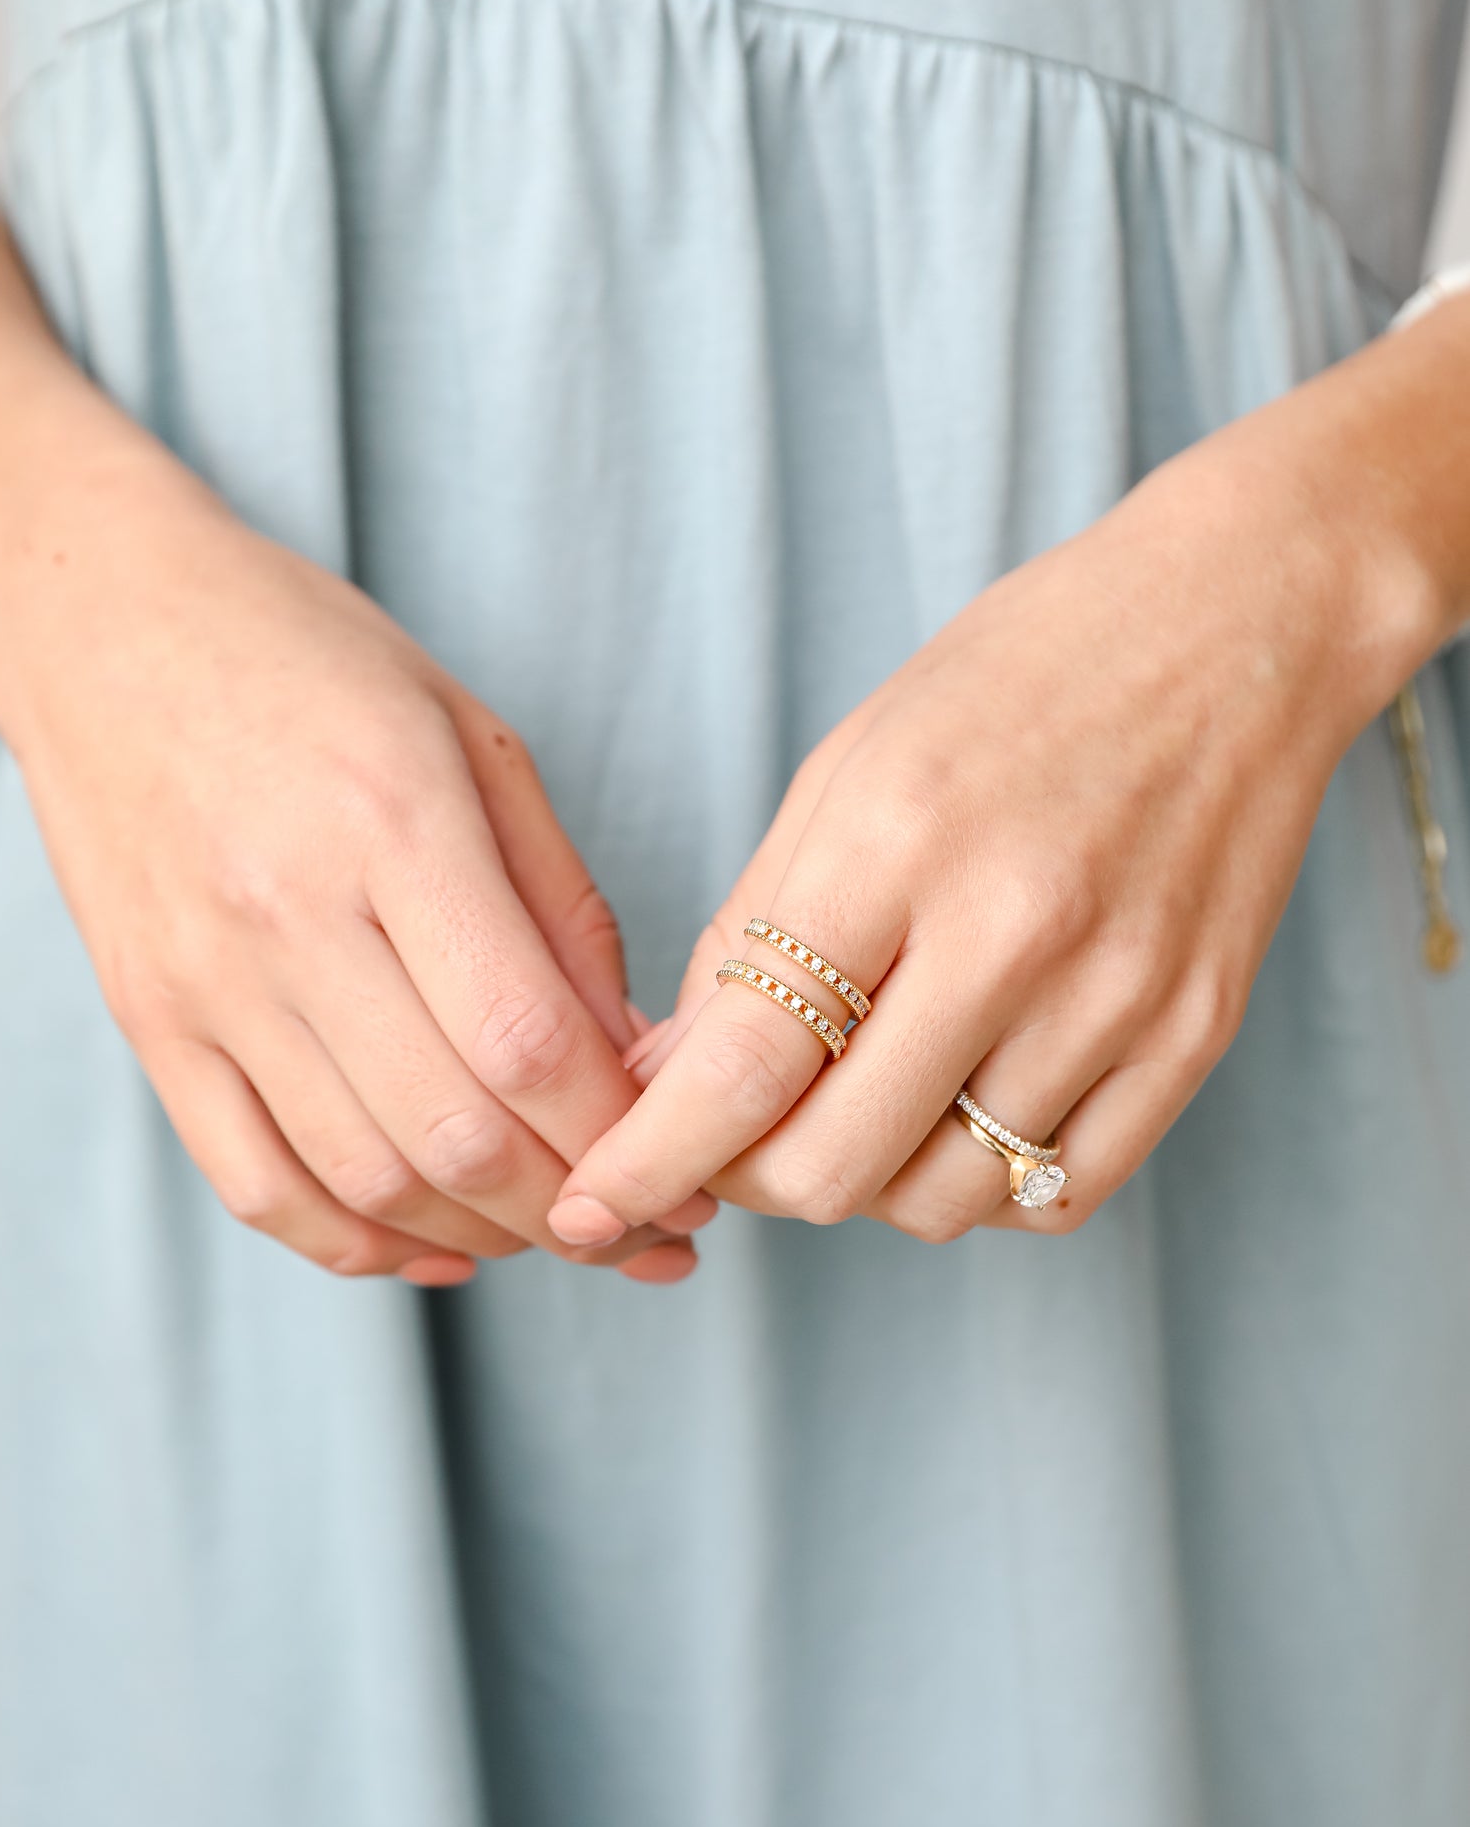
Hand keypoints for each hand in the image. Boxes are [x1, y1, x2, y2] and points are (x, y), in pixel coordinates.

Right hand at [0, 442, 708, 1283]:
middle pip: (455, 1133)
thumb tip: (629, 1060)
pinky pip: (257, 1184)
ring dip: (482, 1237)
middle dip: (575, 1211)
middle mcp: (287, 915)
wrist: (109, 626)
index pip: (527, 1039)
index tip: (687, 1169)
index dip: (620, 1134)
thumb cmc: (313, 662)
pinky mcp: (153, 1024)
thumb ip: (561, 904)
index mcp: (391, 821)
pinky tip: (433, 1246)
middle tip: (648, 1231)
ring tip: (557, 1234)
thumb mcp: (475, 739)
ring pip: (363, 1179)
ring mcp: (207, 983)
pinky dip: (355, 1244)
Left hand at [548, 386, 1447, 1248]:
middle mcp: (1014, 929)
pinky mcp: (1195, 1036)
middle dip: (748, 1180)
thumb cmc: (1019, 678)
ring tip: (864, 1097)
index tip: (588, 1205)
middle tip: (732, 1142)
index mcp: (898, 840)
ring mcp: (1118, 994)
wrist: (1238, 622)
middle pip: (833, 1165)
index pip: (744, 1062)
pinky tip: (960, 1115)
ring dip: (867, 1179)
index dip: (647, 1159)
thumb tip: (671, 1080)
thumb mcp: (851, 765)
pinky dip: (982, 1190)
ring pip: (940, 1200)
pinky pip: (1055, 1196)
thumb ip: (756, 931)